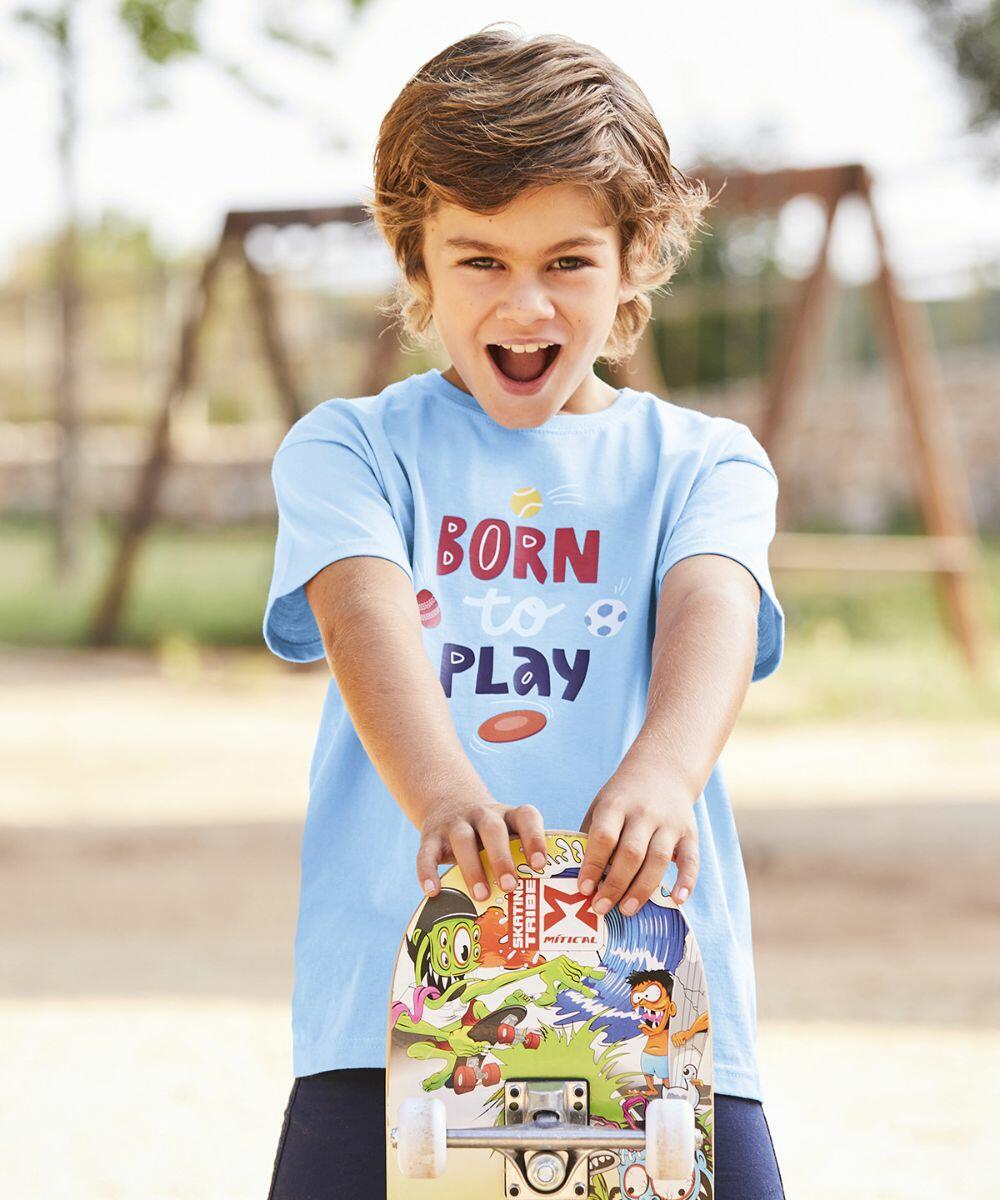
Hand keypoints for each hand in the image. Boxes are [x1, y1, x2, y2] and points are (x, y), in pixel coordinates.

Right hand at [417, 797, 547, 900]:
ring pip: (462, 839)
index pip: (526, 817)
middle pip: (493, 829)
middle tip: (510, 886)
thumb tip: (536, 904)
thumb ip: (517, 860)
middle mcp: (483, 814)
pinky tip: (433, 892)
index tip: (540, 864)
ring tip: (481, 896)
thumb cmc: (488, 836)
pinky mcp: (431, 836)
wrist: (450, 802)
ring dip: (472, 868)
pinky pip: (426, 853)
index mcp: (508, 816)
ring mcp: (455, 823)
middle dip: (502, 858)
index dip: (534, 839)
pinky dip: (427, 872)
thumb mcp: (505, 835)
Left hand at [577, 764, 698, 915]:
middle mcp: (644, 813)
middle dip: (615, 884)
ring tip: (627, 910)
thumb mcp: (602, 806)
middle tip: (601, 908)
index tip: (583, 889)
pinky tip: (677, 899)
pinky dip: (687, 880)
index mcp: (616, 805)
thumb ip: (593, 837)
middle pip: (631, 852)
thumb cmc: (624, 797)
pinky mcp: (689, 833)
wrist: (663, 770)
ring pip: (657, 859)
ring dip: (642, 888)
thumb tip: (581, 879)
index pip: (604, 837)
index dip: (593, 865)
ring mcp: (669, 823)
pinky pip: (690, 859)